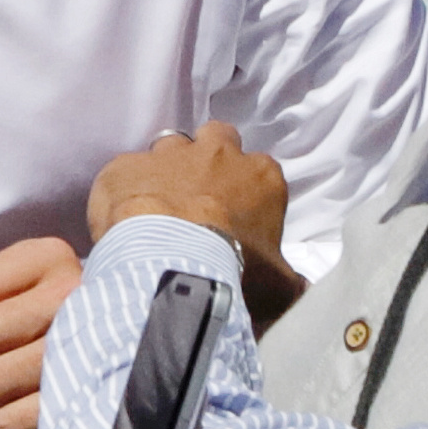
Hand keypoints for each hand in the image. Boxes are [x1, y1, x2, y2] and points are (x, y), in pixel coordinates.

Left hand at [91, 121, 303, 327]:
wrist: (173, 264)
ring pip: (170, 148)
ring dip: (168, 171)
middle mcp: (217, 153)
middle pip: (217, 140)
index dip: (247, 192)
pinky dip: (128, 190)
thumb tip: (301, 288)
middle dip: (210, 160)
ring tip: (160, 209)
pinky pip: (127, 171)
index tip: (238, 218)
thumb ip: (291, 281)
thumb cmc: (236, 271)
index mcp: (261, 175)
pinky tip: (126, 218)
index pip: (259, 170)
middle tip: (200, 198)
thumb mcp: (278, 286)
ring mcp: (168, 154)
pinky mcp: (127, 164)